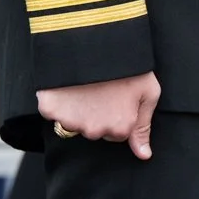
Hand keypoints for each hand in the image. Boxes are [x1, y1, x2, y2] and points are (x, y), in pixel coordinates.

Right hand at [38, 72, 159, 158]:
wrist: (98, 43)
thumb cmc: (128, 67)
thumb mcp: (148, 92)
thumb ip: (144, 127)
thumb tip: (144, 155)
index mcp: (120, 128)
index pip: (117, 134)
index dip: (118, 114)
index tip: (117, 97)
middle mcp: (95, 131)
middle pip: (95, 131)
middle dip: (98, 115)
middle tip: (102, 90)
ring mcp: (71, 122)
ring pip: (74, 124)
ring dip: (78, 110)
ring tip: (86, 86)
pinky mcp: (50, 111)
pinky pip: (53, 113)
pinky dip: (58, 103)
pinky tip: (68, 87)